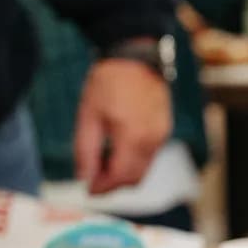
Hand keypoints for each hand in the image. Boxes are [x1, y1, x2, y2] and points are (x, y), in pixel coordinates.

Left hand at [74, 59, 170, 195]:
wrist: (136, 57)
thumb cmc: (109, 82)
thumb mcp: (88, 115)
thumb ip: (85, 150)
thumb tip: (83, 179)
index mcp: (132, 136)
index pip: (119, 177)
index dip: (102, 188)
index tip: (87, 189)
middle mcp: (152, 140)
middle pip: (135, 179)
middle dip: (113, 186)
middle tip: (92, 180)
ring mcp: (161, 136)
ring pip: (143, 171)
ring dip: (123, 175)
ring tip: (102, 163)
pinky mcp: (164, 131)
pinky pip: (149, 157)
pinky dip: (133, 162)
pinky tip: (116, 151)